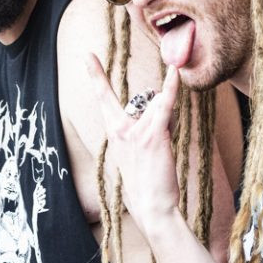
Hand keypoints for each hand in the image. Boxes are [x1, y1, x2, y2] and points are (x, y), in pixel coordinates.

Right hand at [87, 55, 181, 236]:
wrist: (151, 206)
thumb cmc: (146, 181)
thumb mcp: (137, 151)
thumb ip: (147, 124)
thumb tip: (162, 103)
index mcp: (113, 132)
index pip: (102, 97)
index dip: (96, 75)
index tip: (87, 55)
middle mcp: (120, 128)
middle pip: (141, 101)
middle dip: (141, 105)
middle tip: (124, 108)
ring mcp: (136, 130)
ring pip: (157, 106)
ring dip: (168, 122)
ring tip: (163, 150)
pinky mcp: (154, 135)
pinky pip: (165, 106)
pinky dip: (172, 88)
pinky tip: (175, 73)